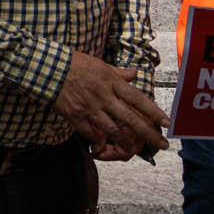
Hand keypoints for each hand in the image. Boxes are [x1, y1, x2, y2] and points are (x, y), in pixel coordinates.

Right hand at [52, 50, 167, 156]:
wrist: (46, 67)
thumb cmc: (73, 63)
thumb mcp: (99, 64)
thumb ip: (118, 73)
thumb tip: (135, 73)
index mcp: (111, 82)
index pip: (138, 100)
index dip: (154, 112)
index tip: (167, 123)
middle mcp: (104, 97)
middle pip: (130, 119)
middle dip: (148, 134)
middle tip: (161, 145)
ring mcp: (89, 108)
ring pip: (112, 130)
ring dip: (125, 142)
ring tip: (133, 150)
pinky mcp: (75, 116)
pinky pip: (90, 133)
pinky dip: (98, 140)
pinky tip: (103, 145)